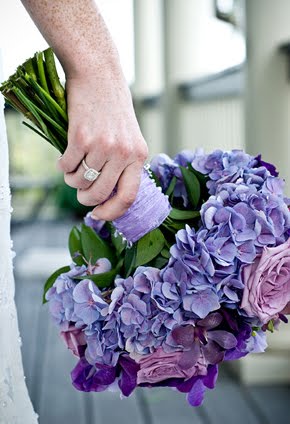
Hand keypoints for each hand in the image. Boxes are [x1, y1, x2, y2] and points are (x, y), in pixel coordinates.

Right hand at [58, 73, 147, 220]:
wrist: (99, 75)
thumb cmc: (113, 108)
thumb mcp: (129, 137)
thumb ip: (123, 165)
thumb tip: (107, 196)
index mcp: (138, 156)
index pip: (128, 196)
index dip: (112, 212)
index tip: (99, 215)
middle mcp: (123, 153)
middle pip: (99, 194)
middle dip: (85, 198)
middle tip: (80, 192)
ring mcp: (102, 146)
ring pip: (80, 181)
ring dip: (71, 180)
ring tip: (72, 168)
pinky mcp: (81, 138)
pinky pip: (67, 166)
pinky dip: (62, 166)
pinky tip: (64, 158)